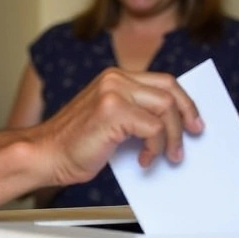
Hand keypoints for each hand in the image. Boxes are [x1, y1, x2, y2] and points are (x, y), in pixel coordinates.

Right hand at [34, 67, 202, 186]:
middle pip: (170, 89)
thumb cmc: (74, 144)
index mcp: (114, 78)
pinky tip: (144, 160)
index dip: (184, 101)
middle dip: (187, 114)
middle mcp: (114, 78)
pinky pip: (153, 128)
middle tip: (193, 135)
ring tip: (169, 155)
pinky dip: (155, 148)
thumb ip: (136, 113)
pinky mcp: (112, 111)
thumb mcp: (110, 120)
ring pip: (166, 108)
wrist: (45, 155)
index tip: (193, 121)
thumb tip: (172, 124)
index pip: (162, 81)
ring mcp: (113, 92)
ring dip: (173, 136)